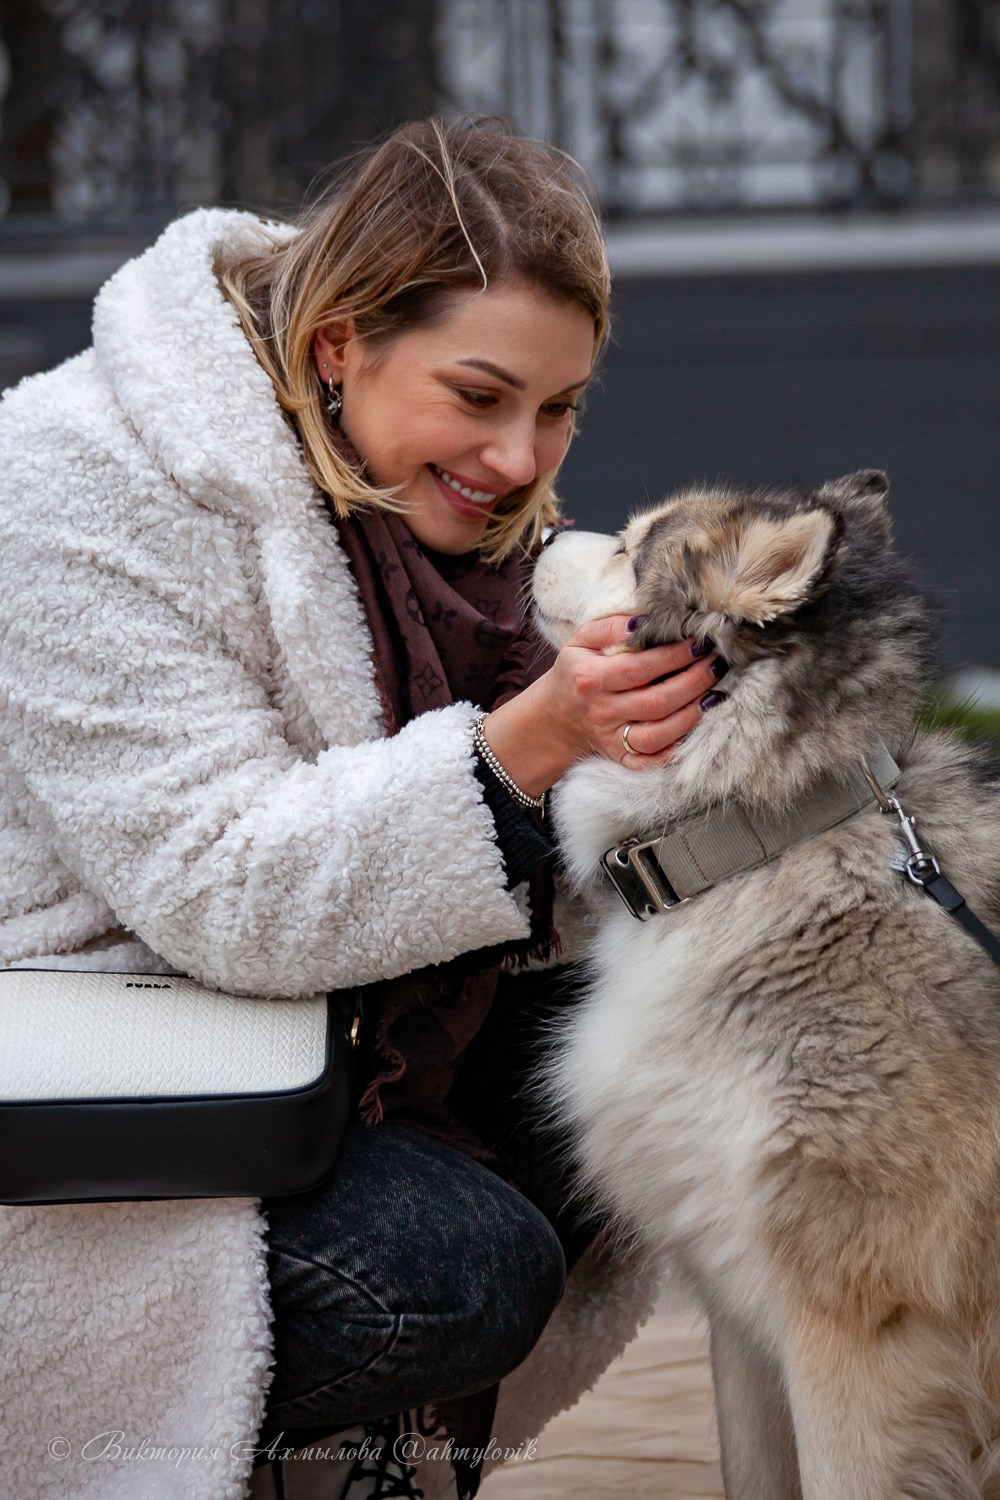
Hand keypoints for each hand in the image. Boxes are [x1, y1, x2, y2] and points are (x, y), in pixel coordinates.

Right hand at [482, 615, 725, 792]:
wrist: (556, 717)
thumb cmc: (577, 671)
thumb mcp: (582, 639)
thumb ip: (611, 626)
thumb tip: (647, 620)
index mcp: (590, 678)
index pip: (639, 667)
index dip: (674, 656)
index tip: (699, 642)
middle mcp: (601, 712)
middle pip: (656, 701)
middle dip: (693, 681)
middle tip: (716, 663)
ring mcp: (612, 739)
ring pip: (660, 734)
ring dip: (693, 714)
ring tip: (715, 691)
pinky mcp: (622, 759)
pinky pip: (655, 760)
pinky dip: (680, 747)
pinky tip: (697, 725)